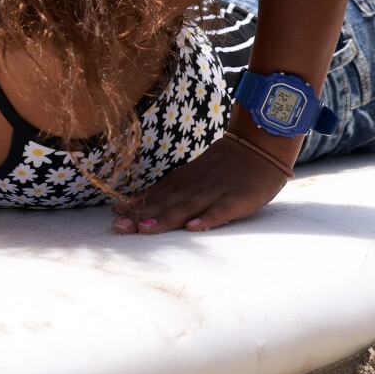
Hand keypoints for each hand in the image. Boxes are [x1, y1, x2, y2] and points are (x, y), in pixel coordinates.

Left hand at [109, 132, 288, 233]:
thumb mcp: (195, 172)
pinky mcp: (238, 200)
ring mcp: (217, 192)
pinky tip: (194, 228)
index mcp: (185, 181)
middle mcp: (196, 187)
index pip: (157, 194)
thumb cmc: (226, 164)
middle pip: (166, 203)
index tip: (113, 212)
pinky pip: (222, 210)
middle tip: (118, 226)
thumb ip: (174, 187)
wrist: (260, 144)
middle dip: (141, 215)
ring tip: (143, 228)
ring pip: (187, 207)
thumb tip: (143, 200)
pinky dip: (208, 218)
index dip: (135, 204)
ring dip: (165, 218)